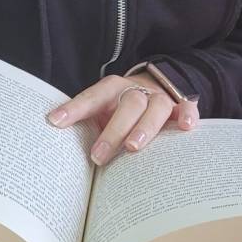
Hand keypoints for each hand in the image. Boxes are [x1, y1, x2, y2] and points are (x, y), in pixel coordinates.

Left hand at [46, 73, 199, 165]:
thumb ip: (88, 125)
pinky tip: (186, 128)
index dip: (74, 108)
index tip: (54, 121)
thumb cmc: (122, 108)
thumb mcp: (104, 110)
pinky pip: (187, 107)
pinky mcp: (180, 106)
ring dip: (144, 127)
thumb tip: (60, 154)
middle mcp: (137, 90)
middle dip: (112, 130)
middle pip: (127, 105)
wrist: (157, 86)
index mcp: (112, 89)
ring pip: (155, 107)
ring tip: (133, 147)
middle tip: (98, 156)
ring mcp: (160, 97)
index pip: (93, 96)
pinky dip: (187, 115)